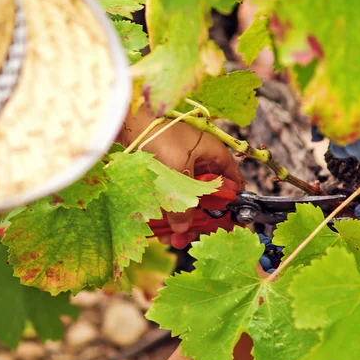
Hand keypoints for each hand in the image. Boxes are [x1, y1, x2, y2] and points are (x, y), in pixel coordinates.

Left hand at [118, 107, 242, 248]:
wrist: (127, 120)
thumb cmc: (160, 139)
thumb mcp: (177, 173)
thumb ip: (182, 204)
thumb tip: (182, 229)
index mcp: (213, 155)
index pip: (232, 182)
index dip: (232, 204)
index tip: (229, 225)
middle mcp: (200, 161)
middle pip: (207, 197)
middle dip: (199, 221)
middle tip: (190, 239)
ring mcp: (181, 166)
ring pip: (187, 200)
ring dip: (181, 221)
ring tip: (171, 239)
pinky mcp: (162, 172)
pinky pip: (169, 196)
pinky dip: (167, 211)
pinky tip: (160, 229)